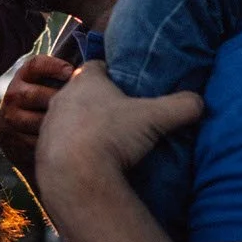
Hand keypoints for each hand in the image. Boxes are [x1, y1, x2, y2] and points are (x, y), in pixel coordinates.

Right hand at [0, 54, 74, 174]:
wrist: (16, 134)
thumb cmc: (42, 105)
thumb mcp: (44, 85)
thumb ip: (63, 77)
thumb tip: (98, 69)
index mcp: (23, 77)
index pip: (36, 65)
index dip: (54, 66)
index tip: (72, 72)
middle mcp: (13, 96)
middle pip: (37, 95)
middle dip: (60, 101)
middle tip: (81, 106)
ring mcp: (11, 119)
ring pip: (38, 121)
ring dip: (58, 124)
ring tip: (78, 125)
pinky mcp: (14, 141)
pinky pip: (37, 142)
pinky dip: (54, 143)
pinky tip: (67, 141)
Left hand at [34, 61, 202, 178]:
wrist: (74, 174)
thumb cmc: (112, 136)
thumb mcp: (155, 118)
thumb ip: (181, 106)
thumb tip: (200, 103)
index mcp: (86, 81)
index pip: (95, 66)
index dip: (108, 73)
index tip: (122, 84)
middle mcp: (62, 97)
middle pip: (79, 92)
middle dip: (95, 101)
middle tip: (117, 116)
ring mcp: (48, 124)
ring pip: (66, 118)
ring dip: (80, 126)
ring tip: (101, 142)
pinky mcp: (41, 150)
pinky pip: (58, 145)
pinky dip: (70, 150)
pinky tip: (85, 163)